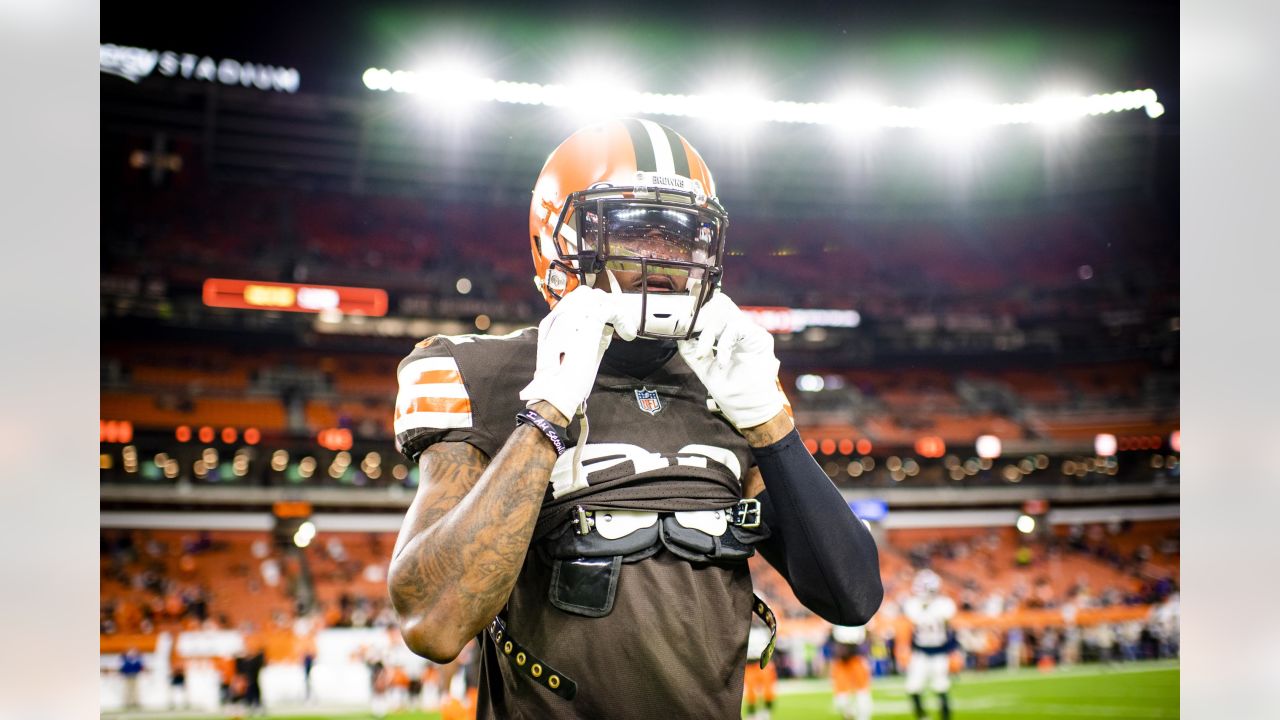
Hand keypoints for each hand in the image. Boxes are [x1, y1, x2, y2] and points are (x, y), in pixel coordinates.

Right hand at [520, 287, 636, 419]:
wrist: (557, 391)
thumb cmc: (563, 379)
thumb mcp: (572, 352)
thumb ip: (583, 337)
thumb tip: (603, 329)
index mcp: (551, 322)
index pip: (573, 300)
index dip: (592, 306)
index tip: (607, 317)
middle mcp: (559, 314)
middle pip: (584, 293)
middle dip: (604, 303)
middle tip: (617, 318)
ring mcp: (573, 316)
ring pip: (598, 298)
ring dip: (614, 310)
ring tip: (624, 325)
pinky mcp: (588, 323)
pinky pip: (610, 309)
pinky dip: (622, 318)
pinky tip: (627, 332)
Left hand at [678, 292, 784, 429]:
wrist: (748, 409)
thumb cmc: (730, 390)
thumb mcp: (704, 368)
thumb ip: (692, 350)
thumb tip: (680, 334)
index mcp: (726, 334)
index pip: (712, 310)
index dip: (696, 314)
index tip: (682, 327)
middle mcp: (739, 329)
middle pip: (719, 304)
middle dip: (700, 318)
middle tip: (689, 332)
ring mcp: (750, 331)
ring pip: (725, 312)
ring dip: (708, 332)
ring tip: (703, 352)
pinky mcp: (760, 338)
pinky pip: (737, 328)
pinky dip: (724, 344)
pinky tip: (721, 361)